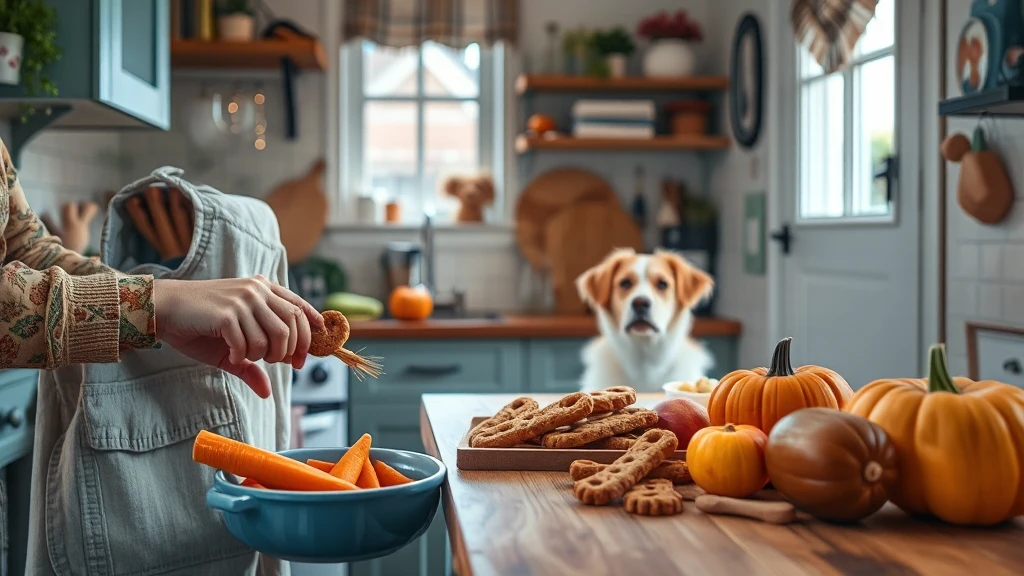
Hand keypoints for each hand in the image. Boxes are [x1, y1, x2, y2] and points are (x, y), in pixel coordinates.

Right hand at [153, 275, 324, 397]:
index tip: (308, 354)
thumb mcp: (232, 346)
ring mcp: (243, 299)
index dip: (310, 331)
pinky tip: (230, 355)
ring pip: (274, 336)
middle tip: (271, 362)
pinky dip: (241, 356)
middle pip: (292, 325)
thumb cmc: (199, 326)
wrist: (163, 310)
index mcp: (263, 289)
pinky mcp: (227, 313)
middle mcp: (256, 290)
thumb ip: (252, 366)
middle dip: (287, 351)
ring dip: (263, 355)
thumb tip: (267, 392)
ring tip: (245, 356)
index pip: (299, 307)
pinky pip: (248, 344)